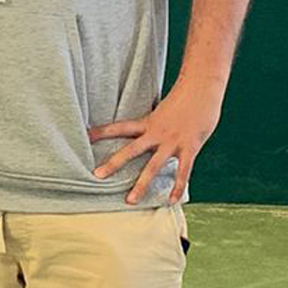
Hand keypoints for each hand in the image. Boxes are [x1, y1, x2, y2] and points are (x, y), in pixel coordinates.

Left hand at [90, 82, 222, 205]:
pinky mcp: (190, 148)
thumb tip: (152, 130)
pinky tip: (171, 201)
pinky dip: (177, 187)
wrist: (203, 87)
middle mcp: (157, 133)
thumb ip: (157, 122)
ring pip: (153, 166)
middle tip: (97, 175)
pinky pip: (183, 172)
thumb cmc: (186, 96)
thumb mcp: (165, 108)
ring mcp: (172, 142)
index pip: (119, 127)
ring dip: (141, 185)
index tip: (84, 137)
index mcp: (148, 122)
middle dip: (113, 164)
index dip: (101, 132)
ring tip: (130, 201)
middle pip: (130, 150)